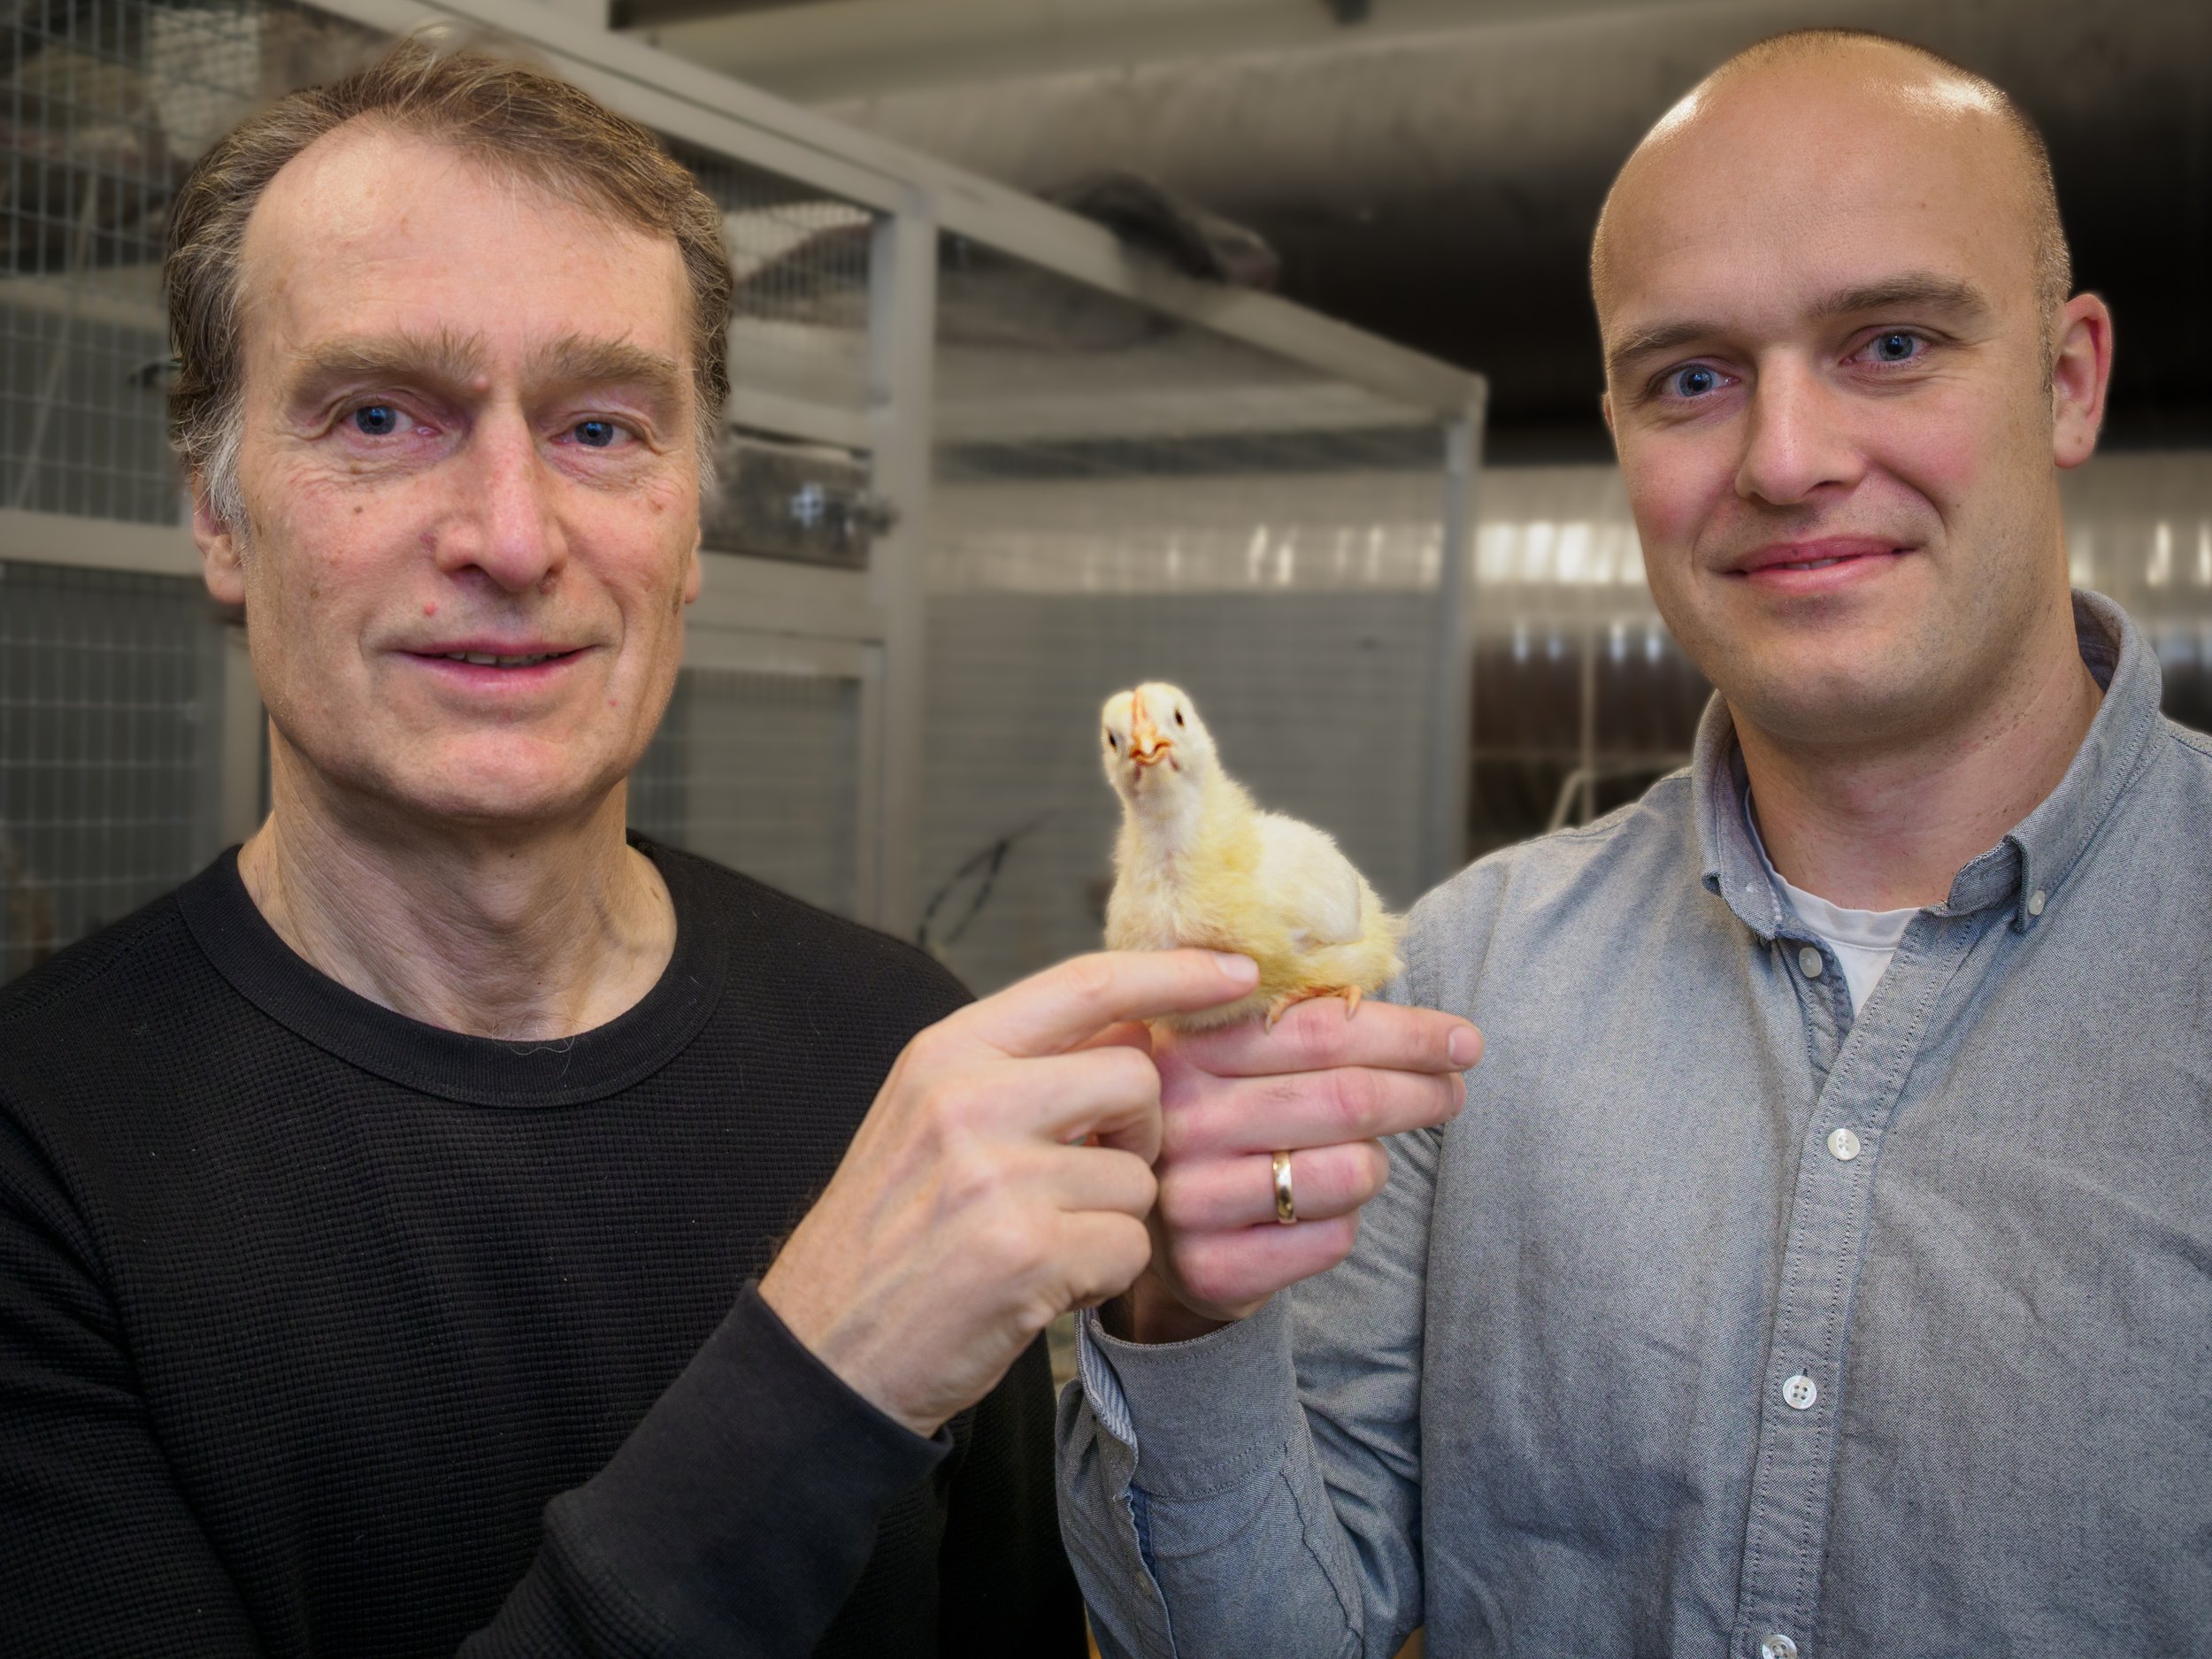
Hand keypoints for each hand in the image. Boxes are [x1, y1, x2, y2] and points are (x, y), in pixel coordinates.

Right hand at [759, 949, 1260, 1435]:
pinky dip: (1102, 1277)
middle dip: (1140, 1133)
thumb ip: (1020, 1069)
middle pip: (1135, 1078)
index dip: (1172, 973)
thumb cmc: (892, 1234)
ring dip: (1112, 1220)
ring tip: (1043, 1244)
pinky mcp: (1028, 1253)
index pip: (1084, 984)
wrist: (828, 1351)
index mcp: (946, 1053)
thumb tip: (1135, 1026)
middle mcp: (969, 1100)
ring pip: (1139, 1176)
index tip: (1237, 974)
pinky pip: (1128, 1248)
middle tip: (1092, 1173)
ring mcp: (997, 1176)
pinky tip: (1043, 1286)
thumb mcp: (930, 1119)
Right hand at [1111, 999, 1479, 1344]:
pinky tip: (1315, 1209)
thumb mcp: (1227, 1054)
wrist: (1151, 1227)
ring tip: (1361, 1157)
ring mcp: (1192, 1197)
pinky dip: (1346, 1222)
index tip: (1464, 1041)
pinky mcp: (1214, 1267)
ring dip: (1378, 1164)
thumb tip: (1440, 1030)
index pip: (1322, 1030)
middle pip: (1349, 1099)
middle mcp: (1180, 1120)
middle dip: (1424, 1092)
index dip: (1409, 1034)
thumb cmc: (1217, 1118)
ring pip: (1352, 1173)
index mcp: (1185, 1048)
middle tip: (1453, 1091)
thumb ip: (1295, 1020)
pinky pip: (1333, 1239)